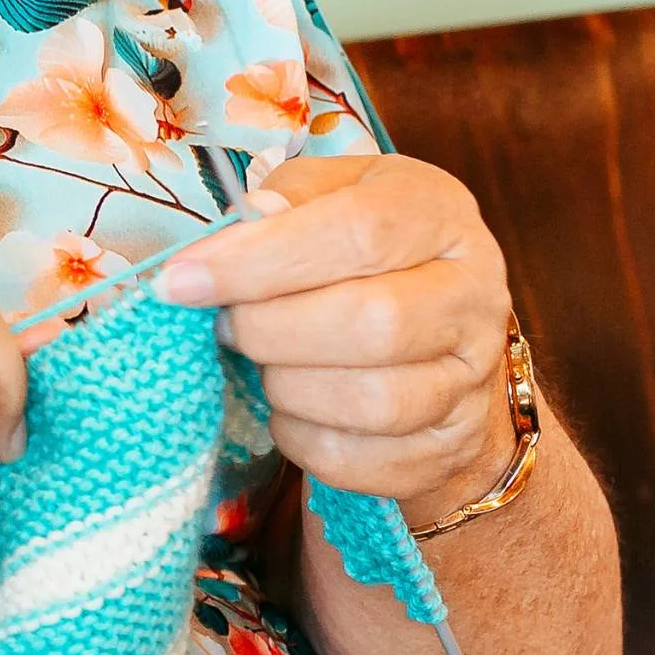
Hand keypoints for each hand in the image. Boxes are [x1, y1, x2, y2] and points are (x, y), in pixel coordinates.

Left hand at [155, 155, 517, 525]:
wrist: (433, 337)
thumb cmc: (360, 251)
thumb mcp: (326, 195)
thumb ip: (281, 203)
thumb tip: (231, 241)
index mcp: (437, 213)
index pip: (357, 233)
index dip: (260, 259)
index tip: (182, 280)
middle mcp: (473, 293)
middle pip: (372, 324)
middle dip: (270, 329)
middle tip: (226, 326)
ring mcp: (472, 377)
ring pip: (373, 403)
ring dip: (286, 386)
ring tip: (260, 361)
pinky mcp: (450, 445)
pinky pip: (363, 460)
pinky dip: (302, 439)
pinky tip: (288, 406)